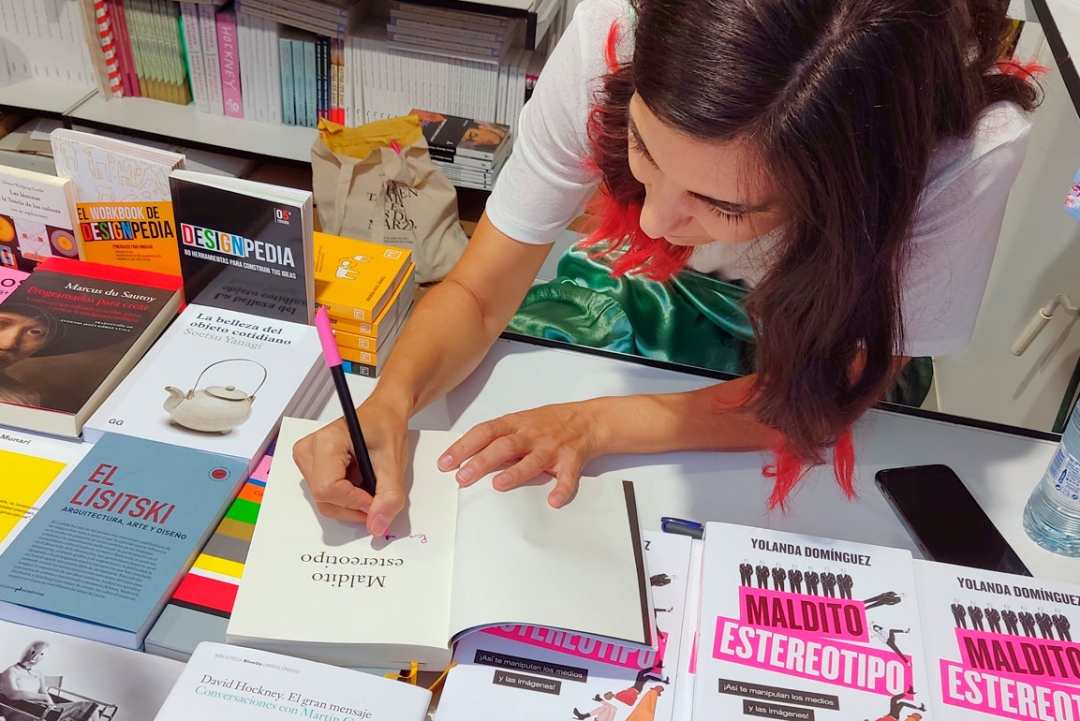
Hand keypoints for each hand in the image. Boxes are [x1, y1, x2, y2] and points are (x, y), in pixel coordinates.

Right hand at [293, 396, 408, 535]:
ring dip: (350, 501)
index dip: (354, 501)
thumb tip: (377, 524)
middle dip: (353, 504)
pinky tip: (357, 481)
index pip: (328, 489)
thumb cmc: (385, 427)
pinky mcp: (310, 468)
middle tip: (375, 491)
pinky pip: (325, 496)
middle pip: (325, 499)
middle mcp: (309, 450)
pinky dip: (345, 497)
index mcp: (326, 442)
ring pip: (324, 502)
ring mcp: (306, 460)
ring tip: (366, 480)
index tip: (374, 499)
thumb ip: (388, 496)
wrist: (383, 414)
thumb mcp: (393, 462)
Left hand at [437, 401, 603, 507]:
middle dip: (482, 461)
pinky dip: (561, 489)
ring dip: (516, 472)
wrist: (588, 420)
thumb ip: (497, 437)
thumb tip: (466, 456)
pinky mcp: (571, 461)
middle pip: (504, 446)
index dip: (463, 446)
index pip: (484, 432)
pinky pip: (567, 477)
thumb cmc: (549, 422)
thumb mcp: (520, 421)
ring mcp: (552, 448)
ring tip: (499, 484)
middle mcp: (532, 435)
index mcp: (516, 424)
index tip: (445, 462)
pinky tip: (553, 500)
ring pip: (533, 460)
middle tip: (463, 477)